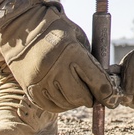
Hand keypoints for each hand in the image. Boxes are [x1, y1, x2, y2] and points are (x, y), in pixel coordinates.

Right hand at [0, 0, 118, 111]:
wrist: (22, 28)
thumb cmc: (56, 31)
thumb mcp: (78, 38)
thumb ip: (90, 61)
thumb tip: (104, 85)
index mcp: (72, 53)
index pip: (97, 81)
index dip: (108, 93)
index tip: (111, 97)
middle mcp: (55, 69)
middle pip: (81, 97)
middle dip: (91, 98)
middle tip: (93, 94)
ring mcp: (40, 81)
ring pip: (66, 104)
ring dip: (75, 102)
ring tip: (77, 92)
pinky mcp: (29, 89)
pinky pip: (51, 107)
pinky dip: (61, 104)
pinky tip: (64, 95)